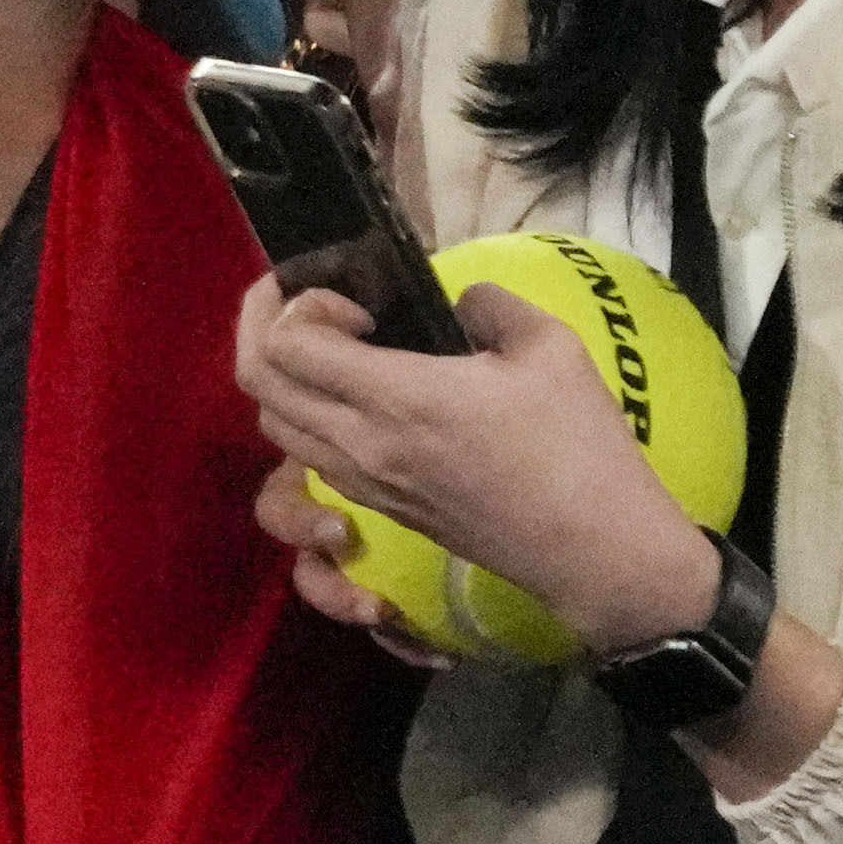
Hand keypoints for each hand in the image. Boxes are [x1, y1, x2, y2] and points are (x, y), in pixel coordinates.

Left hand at [229, 276, 716, 662]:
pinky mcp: (374, 504)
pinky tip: (358, 393)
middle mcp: (358, 444)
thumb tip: (460, 299)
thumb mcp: (549, 345)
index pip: (287, 343)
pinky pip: (307, 456)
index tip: (359, 300)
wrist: (585, 544)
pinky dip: (306, 415)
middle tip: (309, 300)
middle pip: (257, 382)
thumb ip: (491, 305)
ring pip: (273, 424)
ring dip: (283, 376)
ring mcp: (360, 481)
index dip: (301, 302)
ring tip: (333, 347)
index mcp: (396, 398)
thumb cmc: (576, 443)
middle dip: (264, 325)